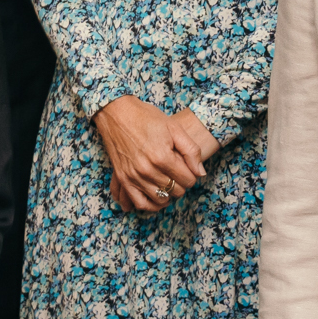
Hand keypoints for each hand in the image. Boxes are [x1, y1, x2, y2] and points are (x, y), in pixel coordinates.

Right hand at [94, 99, 214, 214]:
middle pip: (176, 191)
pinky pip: (139, 202)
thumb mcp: (174, 128)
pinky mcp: (123, 178)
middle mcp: (148, 170)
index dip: (192, 175)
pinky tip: (158, 198)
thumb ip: (191, 151)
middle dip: (182, 184)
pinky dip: (151, 205)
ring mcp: (133, 176)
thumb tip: (200, 173)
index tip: (188, 168)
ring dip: (169, 195)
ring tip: (170, 184)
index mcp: (163, 157)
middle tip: (179, 173)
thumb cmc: (146, 118)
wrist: (117, 113)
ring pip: (160, 199)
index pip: (188, 180)